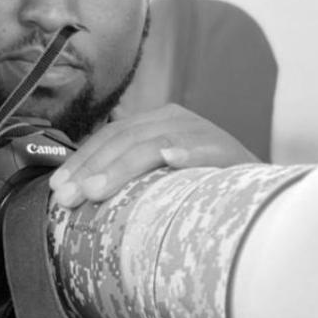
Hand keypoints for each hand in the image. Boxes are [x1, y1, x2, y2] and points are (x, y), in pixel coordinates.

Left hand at [47, 103, 256, 207]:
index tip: (56, 190)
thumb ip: (129, 179)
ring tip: (95, 191)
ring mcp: (200, 131)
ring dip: (120, 169)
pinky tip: (171, 161)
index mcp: (156, 122)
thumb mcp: (159, 179)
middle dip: (90, 169)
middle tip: (67, 198)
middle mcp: (175, 119)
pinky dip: (186, 154)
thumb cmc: (202, 191)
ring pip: (151, 145)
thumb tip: (80, 197)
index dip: (80, 161)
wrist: (260, 193)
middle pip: (122, 139)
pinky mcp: (226, 149)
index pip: (109, 137)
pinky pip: (202, 149)